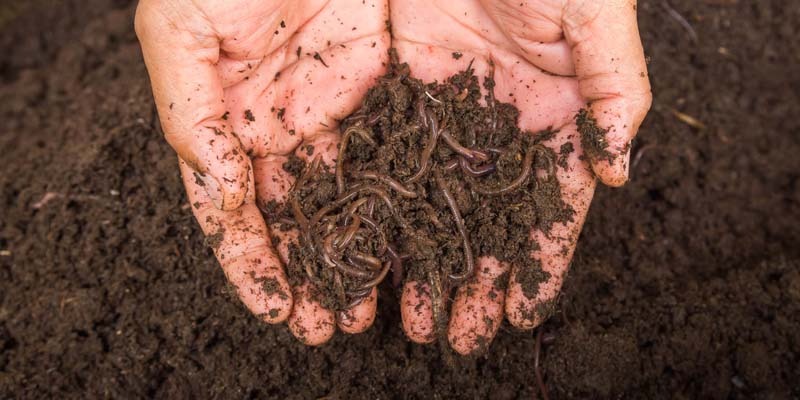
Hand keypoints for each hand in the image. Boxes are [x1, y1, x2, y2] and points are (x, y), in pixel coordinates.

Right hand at [136, 0, 388, 344]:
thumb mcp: (179, 29)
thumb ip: (189, 114)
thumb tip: (220, 187)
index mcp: (225, 118)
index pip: (234, 208)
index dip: (251, 263)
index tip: (275, 310)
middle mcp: (278, 126)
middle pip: (295, 217)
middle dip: (310, 274)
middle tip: (329, 328)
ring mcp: (333, 112)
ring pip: (347, 198)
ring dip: (356, 255)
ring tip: (370, 309)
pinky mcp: (383, 88)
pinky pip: (394, 154)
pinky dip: (399, 204)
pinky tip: (411, 245)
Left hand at [391, 0, 650, 353]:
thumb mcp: (594, 17)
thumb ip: (617, 94)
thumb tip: (619, 174)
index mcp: (555, 115)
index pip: (549, 207)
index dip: (539, 263)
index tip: (522, 313)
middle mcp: (500, 125)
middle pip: (484, 219)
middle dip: (470, 279)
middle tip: (454, 335)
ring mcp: (447, 112)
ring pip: (432, 202)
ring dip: (420, 260)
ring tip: (409, 316)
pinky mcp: (400, 93)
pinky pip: (388, 160)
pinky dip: (379, 210)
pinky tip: (368, 252)